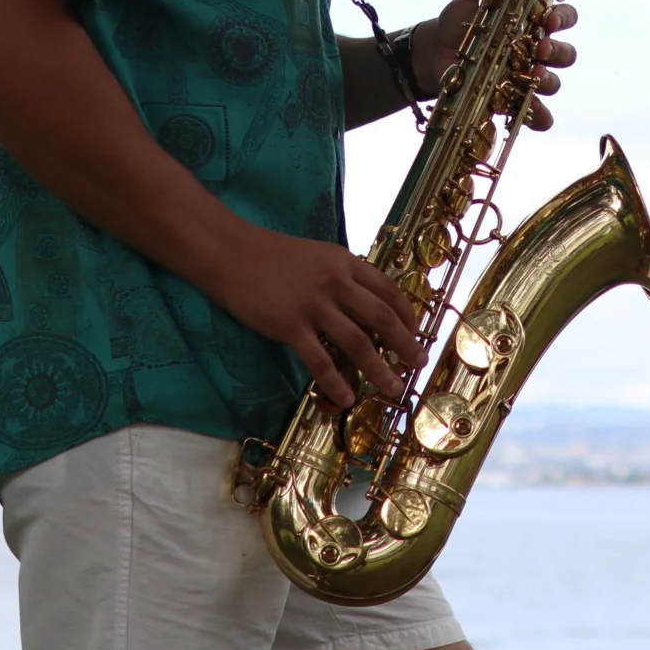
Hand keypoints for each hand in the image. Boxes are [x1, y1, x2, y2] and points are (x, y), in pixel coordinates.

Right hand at [203, 224, 423, 407]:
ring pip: (358, 343)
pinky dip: (337, 382)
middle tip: (418, 364)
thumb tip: (367, 305)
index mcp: (346, 263)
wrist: (231, 252)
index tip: (418, 333)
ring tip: (393, 388)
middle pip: (383, 318)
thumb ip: (344, 276)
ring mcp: (314, 305)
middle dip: (406, 344)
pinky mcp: (290, 325)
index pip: (389, 290)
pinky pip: (321, 361)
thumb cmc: (273, 255)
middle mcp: (336, 282)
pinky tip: (347, 397)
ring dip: (380, 370)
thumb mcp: (319, 256)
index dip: (408, 315)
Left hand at [419, 0, 580, 130]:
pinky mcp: (517, 98)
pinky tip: (532, 113)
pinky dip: (540, 115)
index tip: (547, 15)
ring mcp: (529, 74)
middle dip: (557, 50)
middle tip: (539, 49)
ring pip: (555, 79)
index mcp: (533, 16)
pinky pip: (540, 112)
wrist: (433, 54)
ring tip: (530, 76)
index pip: (562, 10)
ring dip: (548, 79)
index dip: (561, 13)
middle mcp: (537, 46)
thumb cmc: (459, 20)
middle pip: (565, 49)